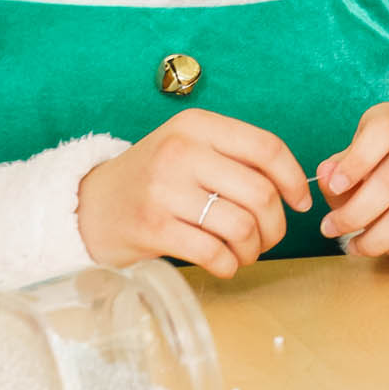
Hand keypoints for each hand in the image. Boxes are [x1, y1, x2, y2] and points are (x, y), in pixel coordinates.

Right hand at [79, 109, 310, 273]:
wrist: (88, 205)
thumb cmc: (153, 179)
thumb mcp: (188, 147)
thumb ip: (234, 158)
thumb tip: (295, 188)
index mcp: (196, 125)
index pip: (266, 147)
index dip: (294, 178)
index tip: (300, 201)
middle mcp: (181, 151)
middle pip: (260, 192)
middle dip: (275, 225)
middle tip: (267, 237)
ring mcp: (164, 189)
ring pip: (241, 226)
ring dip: (253, 249)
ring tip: (244, 252)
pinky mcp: (152, 228)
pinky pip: (214, 253)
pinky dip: (229, 265)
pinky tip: (223, 263)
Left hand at [310, 99, 388, 261]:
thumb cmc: (376, 166)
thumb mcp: (351, 161)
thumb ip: (335, 171)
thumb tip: (326, 178)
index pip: (382, 132)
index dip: (356, 162)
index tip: (334, 188)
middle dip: (353, 214)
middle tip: (329, 230)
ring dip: (374, 240)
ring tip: (355, 246)